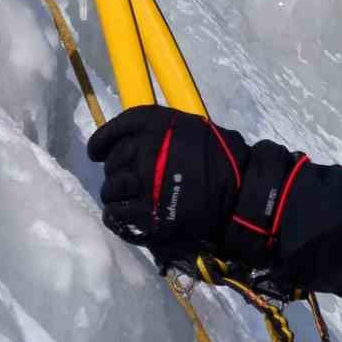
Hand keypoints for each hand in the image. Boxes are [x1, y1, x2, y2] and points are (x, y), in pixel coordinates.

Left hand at [86, 105, 306, 268]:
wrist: (244, 192)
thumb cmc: (224, 158)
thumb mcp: (192, 129)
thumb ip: (162, 132)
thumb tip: (135, 142)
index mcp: (155, 124)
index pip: (113, 131)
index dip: (101, 143)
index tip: (97, 152)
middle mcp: (144, 150)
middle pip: (112, 162)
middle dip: (114, 172)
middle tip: (124, 181)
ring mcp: (144, 184)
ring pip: (111, 189)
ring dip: (115, 195)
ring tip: (124, 201)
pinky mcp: (148, 214)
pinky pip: (117, 216)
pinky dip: (116, 217)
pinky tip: (122, 217)